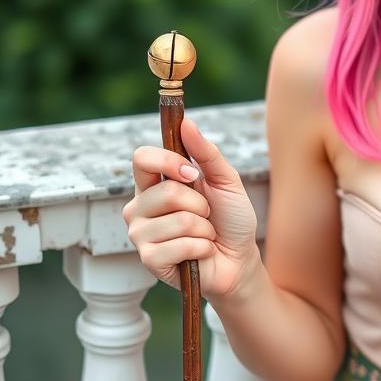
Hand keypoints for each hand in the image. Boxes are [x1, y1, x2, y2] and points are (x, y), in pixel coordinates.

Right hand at [123, 116, 259, 300]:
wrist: (240, 259)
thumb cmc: (230, 219)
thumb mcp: (226, 181)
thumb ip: (207, 153)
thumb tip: (186, 122)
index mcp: (154, 183)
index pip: (141, 158)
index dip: (168, 161)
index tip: (192, 172)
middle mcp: (140, 206)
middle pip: (166, 191)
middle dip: (200, 204)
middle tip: (206, 215)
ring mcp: (140, 234)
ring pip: (178, 220)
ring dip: (204, 228)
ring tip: (204, 235)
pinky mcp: (149, 259)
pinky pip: (180, 245)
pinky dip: (202, 247)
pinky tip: (200, 252)